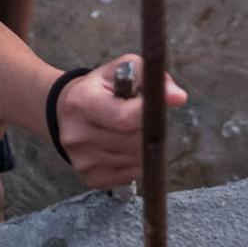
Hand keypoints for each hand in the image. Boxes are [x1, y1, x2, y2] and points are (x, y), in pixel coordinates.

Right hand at [54, 55, 189, 189]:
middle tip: (142, 117)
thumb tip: (178, 97)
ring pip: (136, 159)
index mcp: (82, 101)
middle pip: (134, 141)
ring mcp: (82, 160)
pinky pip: (132, 175)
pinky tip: (126, 146)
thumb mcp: (124, 68)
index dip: (148, 113)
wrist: (69, 110)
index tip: (160, 105)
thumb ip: (150, 77)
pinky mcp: (92, 178)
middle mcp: (77, 134)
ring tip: (131, 129)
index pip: (124, 117)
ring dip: (144, 145)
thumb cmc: (104, 87)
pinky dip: (137, 161)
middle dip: (147, 129)